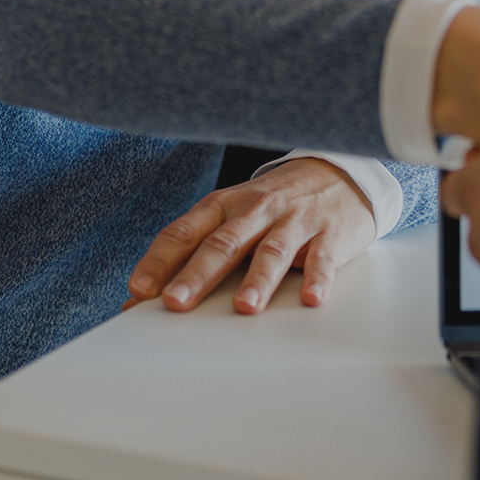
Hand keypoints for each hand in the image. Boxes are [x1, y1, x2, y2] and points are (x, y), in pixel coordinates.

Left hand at [126, 159, 375, 314]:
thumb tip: (139, 301)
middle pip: (224, 243)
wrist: (340, 172)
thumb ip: (192, 254)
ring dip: (258, 279)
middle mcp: (258, 209)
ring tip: (245, 307)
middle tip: (176, 302)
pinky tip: (311, 297)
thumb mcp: (233, 218)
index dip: (160, 260)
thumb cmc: (276, 205)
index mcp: (225, 206)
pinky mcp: (330, 233)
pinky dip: (318, 278)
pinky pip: (323, 257)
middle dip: (198, 274)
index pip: (185, 231)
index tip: (140, 289)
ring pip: (272, 251)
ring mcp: (295, 220)